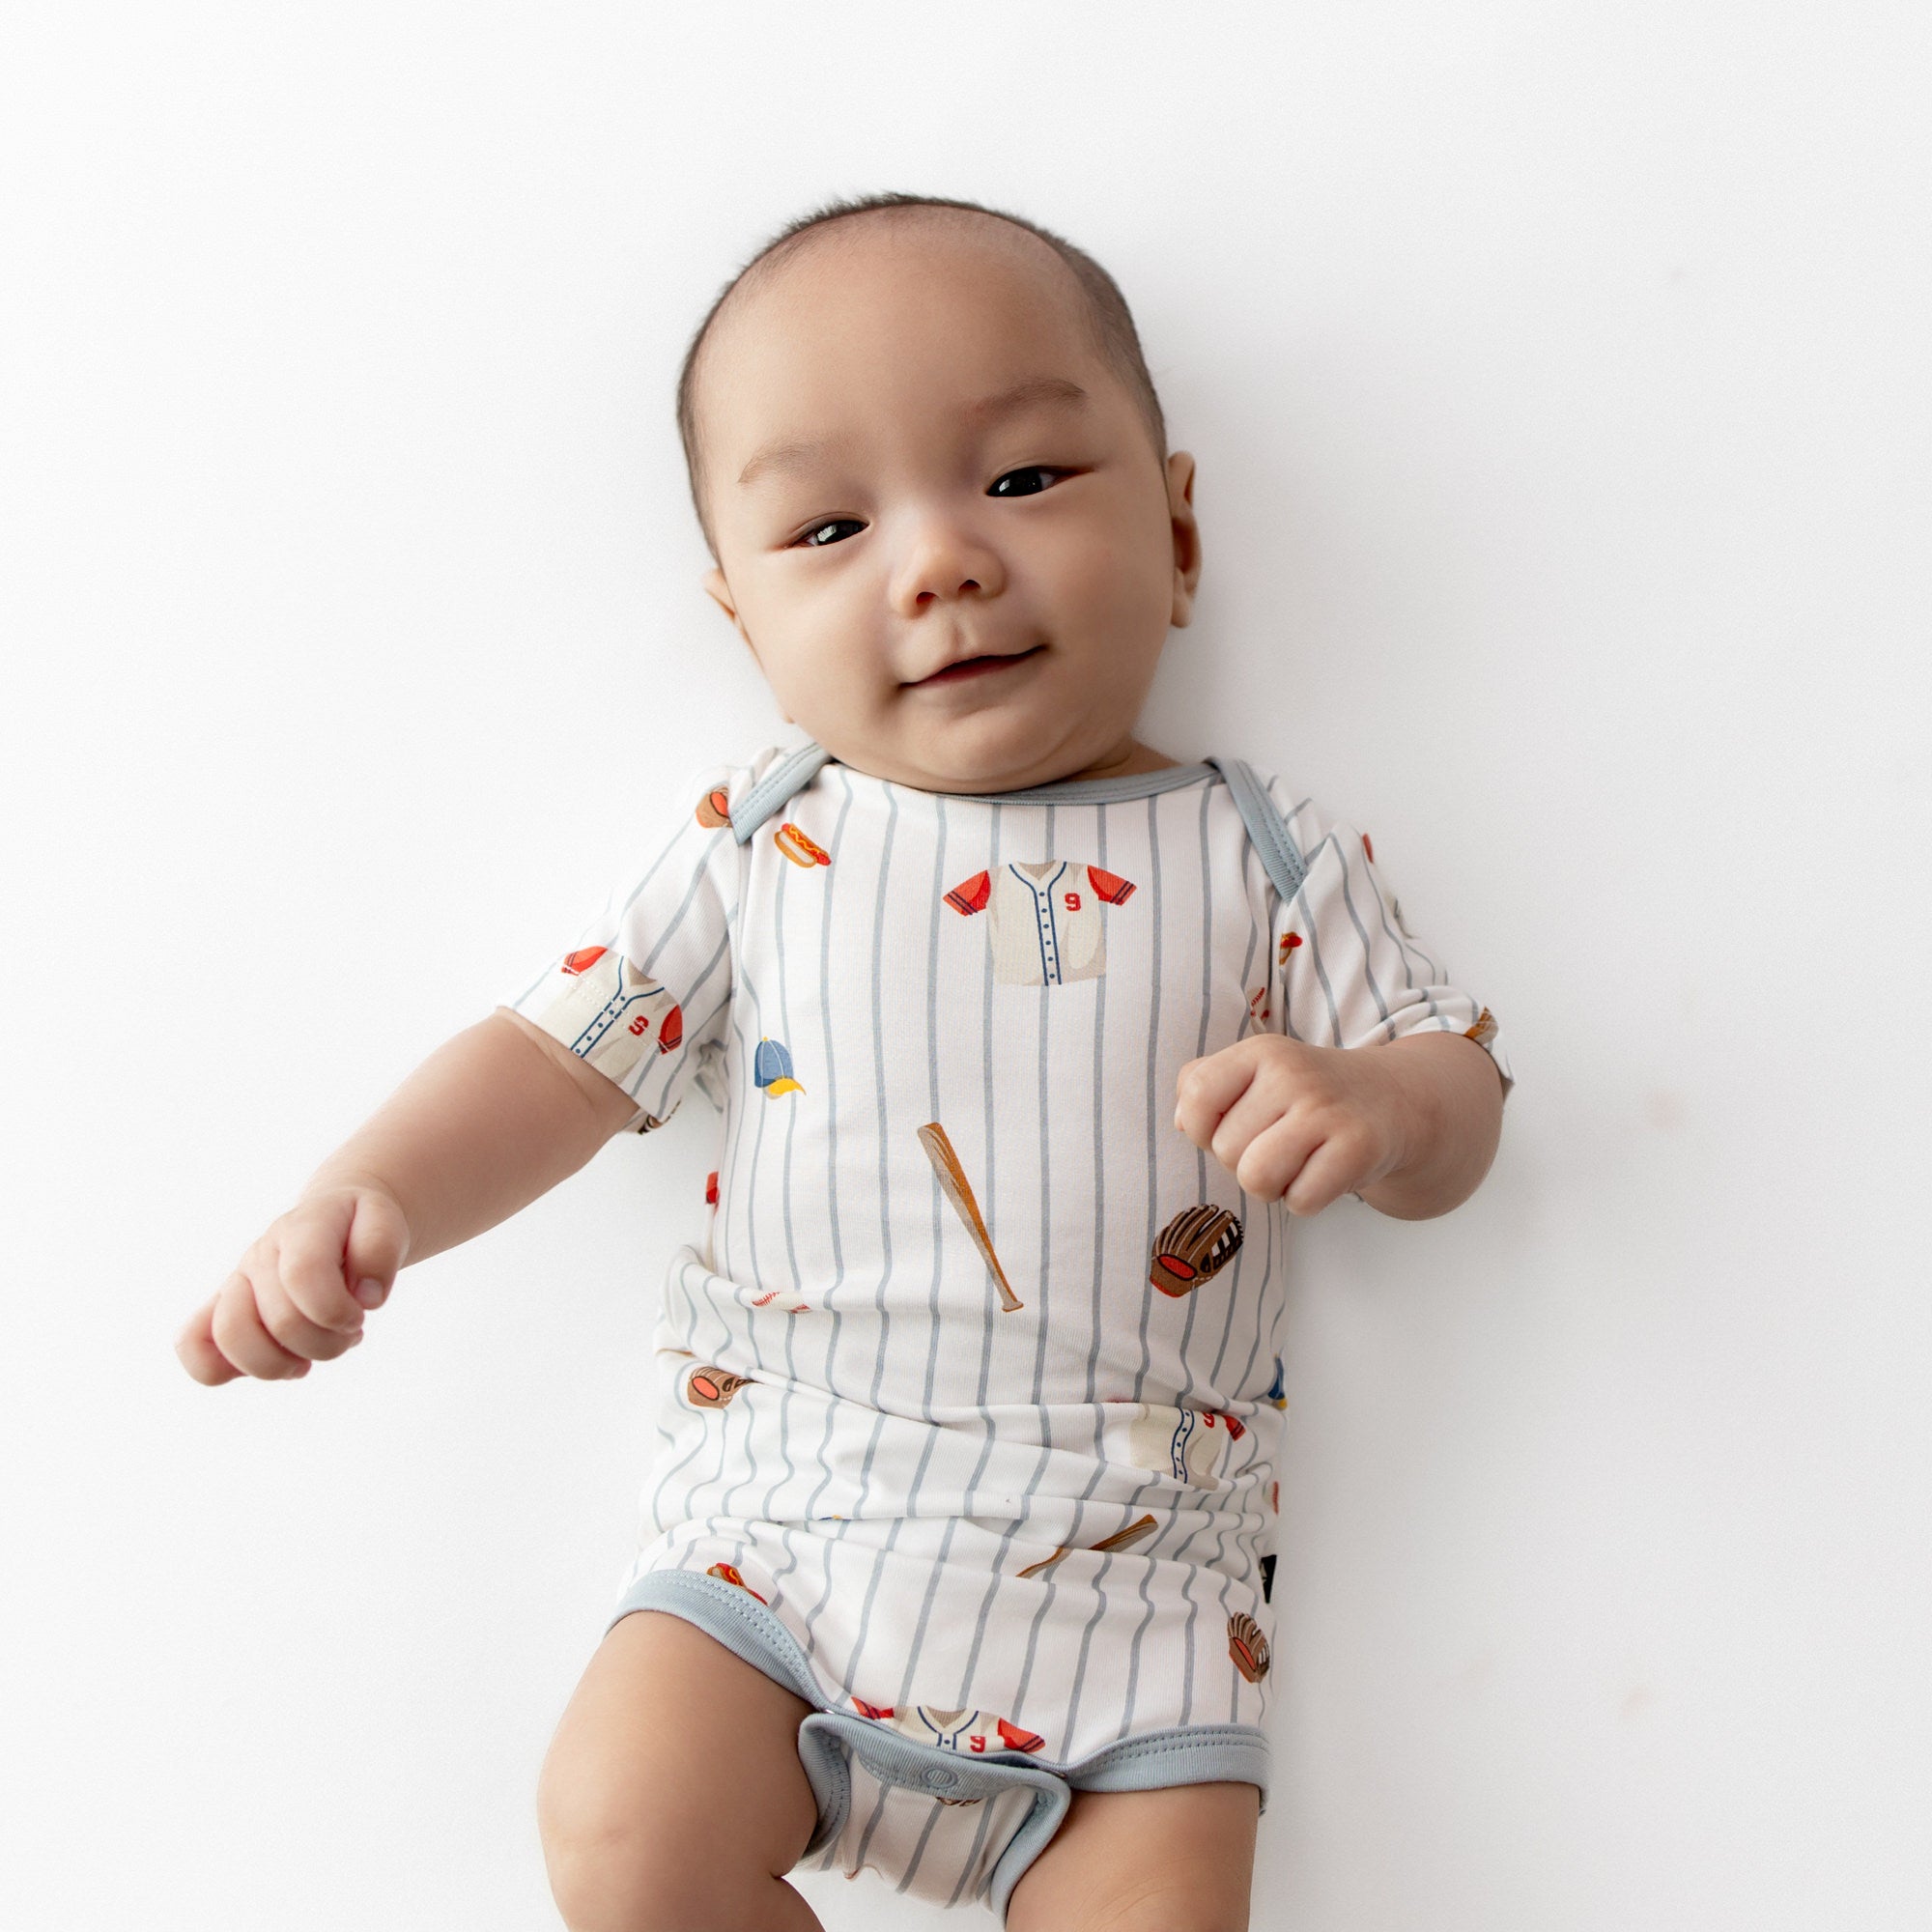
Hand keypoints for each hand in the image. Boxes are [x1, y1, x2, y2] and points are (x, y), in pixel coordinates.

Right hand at [175, 1184, 409, 1384]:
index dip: (335, 1310)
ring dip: (283, 1363)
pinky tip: (278, 1362)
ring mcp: (236, 1284)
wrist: (336, 1217)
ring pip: (231, 1338)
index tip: (359, 1317)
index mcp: (300, 1229)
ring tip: (313, 1353)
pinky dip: (230, 1369)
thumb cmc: (359, 1226)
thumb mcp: (385, 1221)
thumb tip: (366, 1298)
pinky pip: (193, 1347)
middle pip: (278, 1320)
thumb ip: (380, 1249)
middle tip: (348, 1333)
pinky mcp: (221, 1311)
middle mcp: (260, 1256)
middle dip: (326, 1343)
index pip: (303, 1274)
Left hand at [1173, 1037, 1411, 1215]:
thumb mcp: (1255, 1073)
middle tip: (1277, 1146)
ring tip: (1292, 1166)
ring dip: (1270, 1187)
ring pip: (1256, 1177)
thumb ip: (1202, 1087)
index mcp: (1260, 1052)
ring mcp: (1326, 1110)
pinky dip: (1305, 1201)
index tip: (1227, 1127)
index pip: (1196, 1096)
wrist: (1393, 1100)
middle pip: (1225, 1149)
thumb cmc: (1305, 1096)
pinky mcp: (1358, 1147)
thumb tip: (1182, 1123)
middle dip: (1242, 1162)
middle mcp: (1292, 1074)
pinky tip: (1322, 1175)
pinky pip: (1300, 1200)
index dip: (1199, 1128)